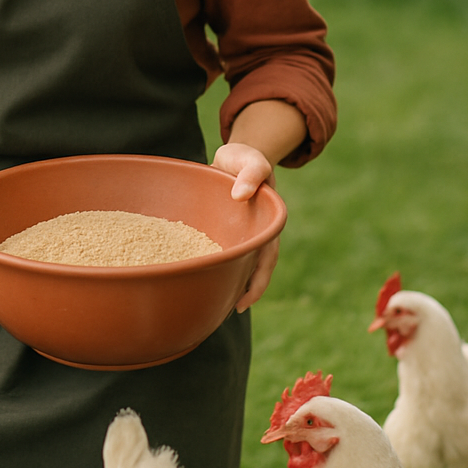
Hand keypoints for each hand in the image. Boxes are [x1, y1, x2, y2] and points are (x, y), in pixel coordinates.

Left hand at [211, 141, 278, 312]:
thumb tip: (240, 195)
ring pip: (237, 262)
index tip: (248, 296)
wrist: (233, 157)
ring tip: (217, 303)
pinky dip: (215, 265)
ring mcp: (239, 232)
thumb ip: (251, 173)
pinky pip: (221, 250)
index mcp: (266, 222)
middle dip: (246, 289)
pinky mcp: (223, 229)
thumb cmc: (244, 159)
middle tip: (233, 309)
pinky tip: (200, 276)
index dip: (258, 278)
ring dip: (231, 281)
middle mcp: (254, 232)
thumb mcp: (251, 160)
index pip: (266, 256)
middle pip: (253, 266)